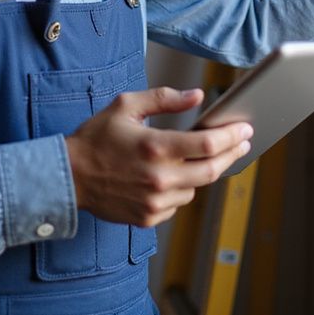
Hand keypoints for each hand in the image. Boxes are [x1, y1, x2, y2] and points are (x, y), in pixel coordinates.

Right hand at [64, 87, 251, 226]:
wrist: (68, 177)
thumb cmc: (95, 138)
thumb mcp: (126, 106)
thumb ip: (164, 99)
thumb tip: (196, 96)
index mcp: (155, 147)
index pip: (207, 145)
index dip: (232, 136)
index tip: (244, 129)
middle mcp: (159, 178)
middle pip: (212, 170)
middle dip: (232, 154)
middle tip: (242, 142)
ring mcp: (155, 202)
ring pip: (196, 189)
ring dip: (202, 172)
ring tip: (197, 157)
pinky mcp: (149, 218)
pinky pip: (178, 203)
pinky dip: (181, 189)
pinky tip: (170, 176)